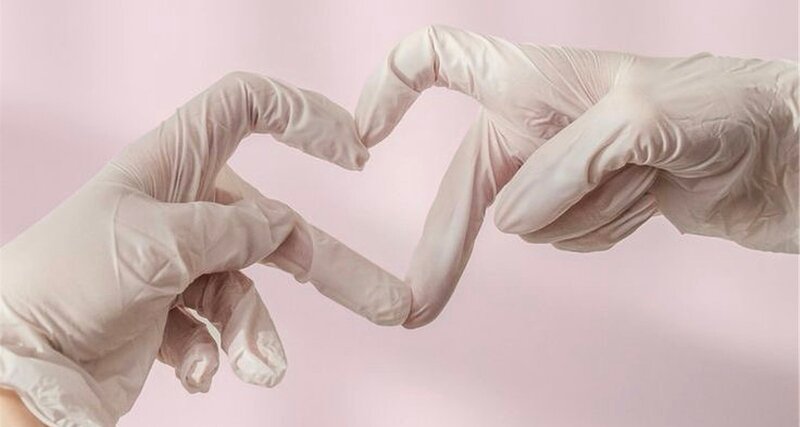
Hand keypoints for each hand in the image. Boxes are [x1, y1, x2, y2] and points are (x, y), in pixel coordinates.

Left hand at [0, 71, 409, 425]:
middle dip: (326, 267)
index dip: (302, 116)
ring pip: (250, 287)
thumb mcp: (157, 245)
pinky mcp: (173, 312)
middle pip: (272, 224)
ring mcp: (179, 263)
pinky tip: (199, 371)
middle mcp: (180, 209)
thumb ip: (231, 232)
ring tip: (254, 364)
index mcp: (171, 166)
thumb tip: (281, 228)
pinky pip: (220, 326)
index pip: (244, 109)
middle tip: (386, 303)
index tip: (353, 150)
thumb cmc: (68, 282)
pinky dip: (217, 350)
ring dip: (254, 329)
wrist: (18, 362)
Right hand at [355, 25, 797, 326]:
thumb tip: (510, 217)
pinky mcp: (592, 206)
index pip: (438, 58)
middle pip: (467, 183)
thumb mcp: (649, 119)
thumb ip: (569, 164)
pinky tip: (647, 202)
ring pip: (528, 220)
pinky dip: (604, 230)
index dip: (389, 86)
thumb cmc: (728, 108)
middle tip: (415, 306)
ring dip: (585, 215)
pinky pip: (566, 239)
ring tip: (643, 180)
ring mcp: (564, 167)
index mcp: (535, 76)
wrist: (787, 156)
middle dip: (445, 243)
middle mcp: (539, 119)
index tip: (361, 136)